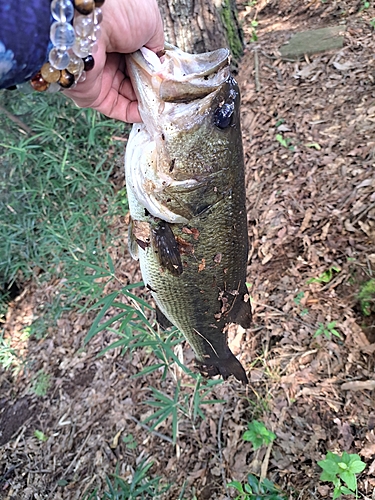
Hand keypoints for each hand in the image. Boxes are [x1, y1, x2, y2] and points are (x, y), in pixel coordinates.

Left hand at [64, 0, 163, 122]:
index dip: (155, 72)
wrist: (90, 22)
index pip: (141, 61)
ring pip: (128, 97)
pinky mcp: (92, 95)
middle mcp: (109, 57)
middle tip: (167, 94)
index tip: (167, 80)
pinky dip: (134, 114)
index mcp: (121, 37)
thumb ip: (157, 48)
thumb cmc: (121, 12)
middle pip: (135, 80)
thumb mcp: (150, 24)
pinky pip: (116, 109)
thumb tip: (160, 68)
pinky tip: (148, 113)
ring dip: (146, 103)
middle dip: (151, 89)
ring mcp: (100, 77)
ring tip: (161, 104)